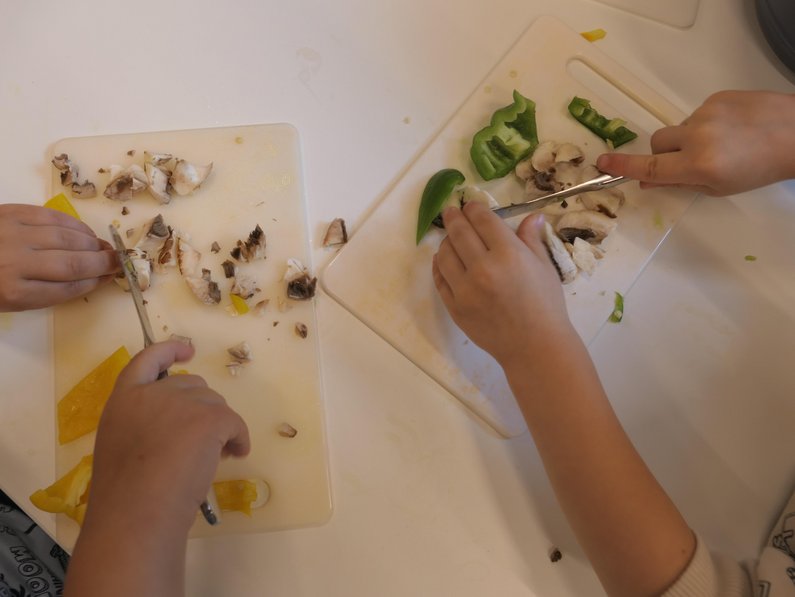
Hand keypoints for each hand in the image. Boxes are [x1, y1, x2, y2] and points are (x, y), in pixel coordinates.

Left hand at [0, 203, 119, 310]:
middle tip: (119, 261)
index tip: (111, 278)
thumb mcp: (7, 299)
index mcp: (13, 292)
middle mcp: (15, 263)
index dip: (95, 282)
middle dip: (102, 262)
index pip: (67, 289)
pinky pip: (50, 216)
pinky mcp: (8, 212)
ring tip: (103, 247)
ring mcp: (12, 234)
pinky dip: (72, 224)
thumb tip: (88, 277)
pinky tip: (83, 231)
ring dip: (91, 243)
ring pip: (65, 237)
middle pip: (72, 263)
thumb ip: (43, 291)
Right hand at [86, 341, 250, 534]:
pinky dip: (239, 439)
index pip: (146, 360)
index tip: (188, 351)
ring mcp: (181, 403)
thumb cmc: (126, 494)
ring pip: (215, 404)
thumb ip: (143, 423)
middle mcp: (152, 393)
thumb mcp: (121, 445)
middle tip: (199, 444)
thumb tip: (176, 427)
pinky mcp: (208, 419)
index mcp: (123, 399)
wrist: (136, 515)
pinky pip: (235, 422)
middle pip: (192, 386)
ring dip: (219, 427)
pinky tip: (235, 455)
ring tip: (209, 459)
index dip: (169, 351)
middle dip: (201, 410)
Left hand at [432, 202, 572, 367]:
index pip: (482, 219)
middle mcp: (482, 267)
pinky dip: (438, 265)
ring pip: (444, 254)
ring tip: (449, 237)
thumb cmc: (545, 305)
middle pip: (459, 232)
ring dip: (445, 241)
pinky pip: (439, 279)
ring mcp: (465, 289)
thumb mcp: (544, 267)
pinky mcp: (455, 307)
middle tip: (451, 211)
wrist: (535, 346)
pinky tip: (442, 260)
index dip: (474, 208)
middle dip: (454, 217)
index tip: (471, 205)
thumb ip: (531, 239)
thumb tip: (531, 216)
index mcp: (508, 253)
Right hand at [597, 90, 794, 195]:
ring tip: (721, 143)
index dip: (623, 166)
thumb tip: (648, 181)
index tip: (602, 163)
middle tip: (684, 161)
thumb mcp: (719, 187)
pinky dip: (706, 124)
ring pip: (679, 129)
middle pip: (657, 142)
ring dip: (688, 138)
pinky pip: (697, 114)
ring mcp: (706, 113)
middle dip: (663, 152)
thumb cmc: (759, 168)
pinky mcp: (716, 97)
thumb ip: (680, 182)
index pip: (650, 168)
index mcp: (699, 165)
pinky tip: (730, 129)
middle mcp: (698, 137)